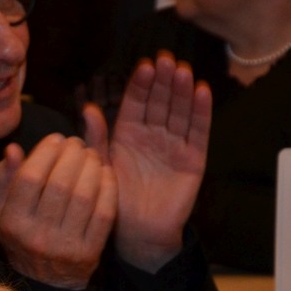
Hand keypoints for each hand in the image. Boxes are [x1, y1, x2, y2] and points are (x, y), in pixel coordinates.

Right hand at [0, 133, 116, 289]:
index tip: (56, 139)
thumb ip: (1, 180)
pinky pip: (104, 214)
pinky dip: (108, 188)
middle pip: (60, 183)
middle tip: (76, 144)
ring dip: (92, 167)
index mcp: (11, 223)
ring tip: (91, 154)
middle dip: (72, 155)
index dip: (46, 152)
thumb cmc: (19, 235)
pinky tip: (105, 173)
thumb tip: (13, 150)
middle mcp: (36, 236)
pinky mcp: (89, 253)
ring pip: (84, 196)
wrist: (43, 281)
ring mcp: (64, 247)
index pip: (30, 177)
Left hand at [93, 51, 211, 272]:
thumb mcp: (102, 165)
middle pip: (160, 102)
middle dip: (163, 81)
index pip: (136, 103)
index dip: (141, 84)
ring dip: (182, 91)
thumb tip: (88, 108)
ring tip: (183, 70)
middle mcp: (153, 135)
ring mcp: (174, 145)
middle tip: (167, 58)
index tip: (145, 64)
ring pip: (180, 111)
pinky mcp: (193, 158)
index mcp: (128, 134)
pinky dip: (200, 112)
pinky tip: (201, 91)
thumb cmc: (115, 199)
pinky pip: (198, 131)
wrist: (138, 231)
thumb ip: (97, 138)